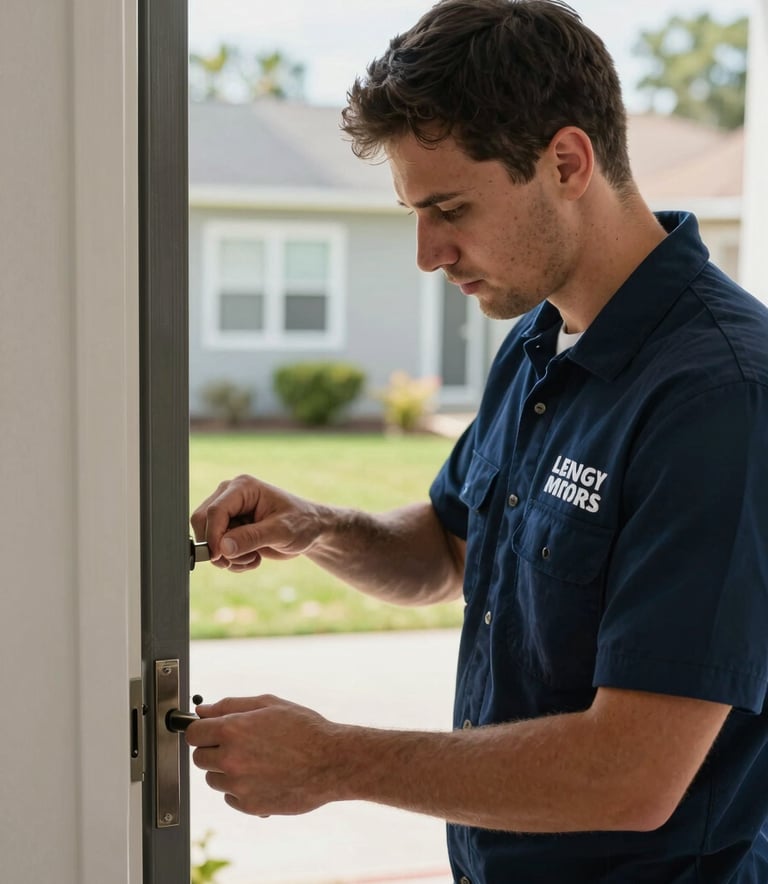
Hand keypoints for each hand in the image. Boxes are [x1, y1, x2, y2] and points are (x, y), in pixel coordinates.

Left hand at [186, 695, 344, 815]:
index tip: (210, 732)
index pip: (193, 733)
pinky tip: (264, 777)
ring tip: (257, 760)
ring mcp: (239, 785)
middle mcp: (231, 759)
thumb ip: (231, 706)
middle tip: (240, 745)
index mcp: (232, 729)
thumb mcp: (269, 704)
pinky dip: (241, 789)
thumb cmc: (304, 728)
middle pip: (199, 758)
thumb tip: (202, 711)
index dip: (202, 730)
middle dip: (214, 750)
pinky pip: (230, 797)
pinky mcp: (249, 806)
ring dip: (227, 771)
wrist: (331, 762)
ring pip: (214, 779)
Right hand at [190, 475, 325, 570]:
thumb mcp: (281, 531)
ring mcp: (228, 513)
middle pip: (202, 522)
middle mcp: (230, 496)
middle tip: (245, 560)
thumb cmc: (302, 523)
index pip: (215, 511)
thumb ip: (252, 538)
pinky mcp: (229, 528)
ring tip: (254, 558)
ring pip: (208, 539)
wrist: (311, 531)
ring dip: (229, 557)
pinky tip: (253, 557)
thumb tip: (223, 547)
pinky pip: (216, 549)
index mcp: (242, 487)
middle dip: (219, 548)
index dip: (213, 536)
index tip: (221, 557)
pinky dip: (232, 560)